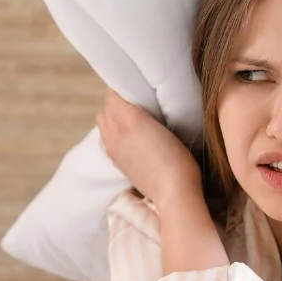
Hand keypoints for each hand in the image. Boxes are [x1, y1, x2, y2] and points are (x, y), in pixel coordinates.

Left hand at [96, 88, 201, 207]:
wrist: (172, 191)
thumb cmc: (178, 158)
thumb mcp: (169, 124)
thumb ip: (148, 110)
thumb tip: (138, 103)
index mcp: (128, 118)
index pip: (112, 93)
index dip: (124, 89)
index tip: (137, 91)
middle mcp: (114, 131)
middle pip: (105, 107)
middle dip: (117, 103)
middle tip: (137, 104)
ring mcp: (112, 147)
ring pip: (103, 122)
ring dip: (113, 118)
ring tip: (132, 121)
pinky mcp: (114, 160)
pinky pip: (105, 138)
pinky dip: (113, 133)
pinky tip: (130, 138)